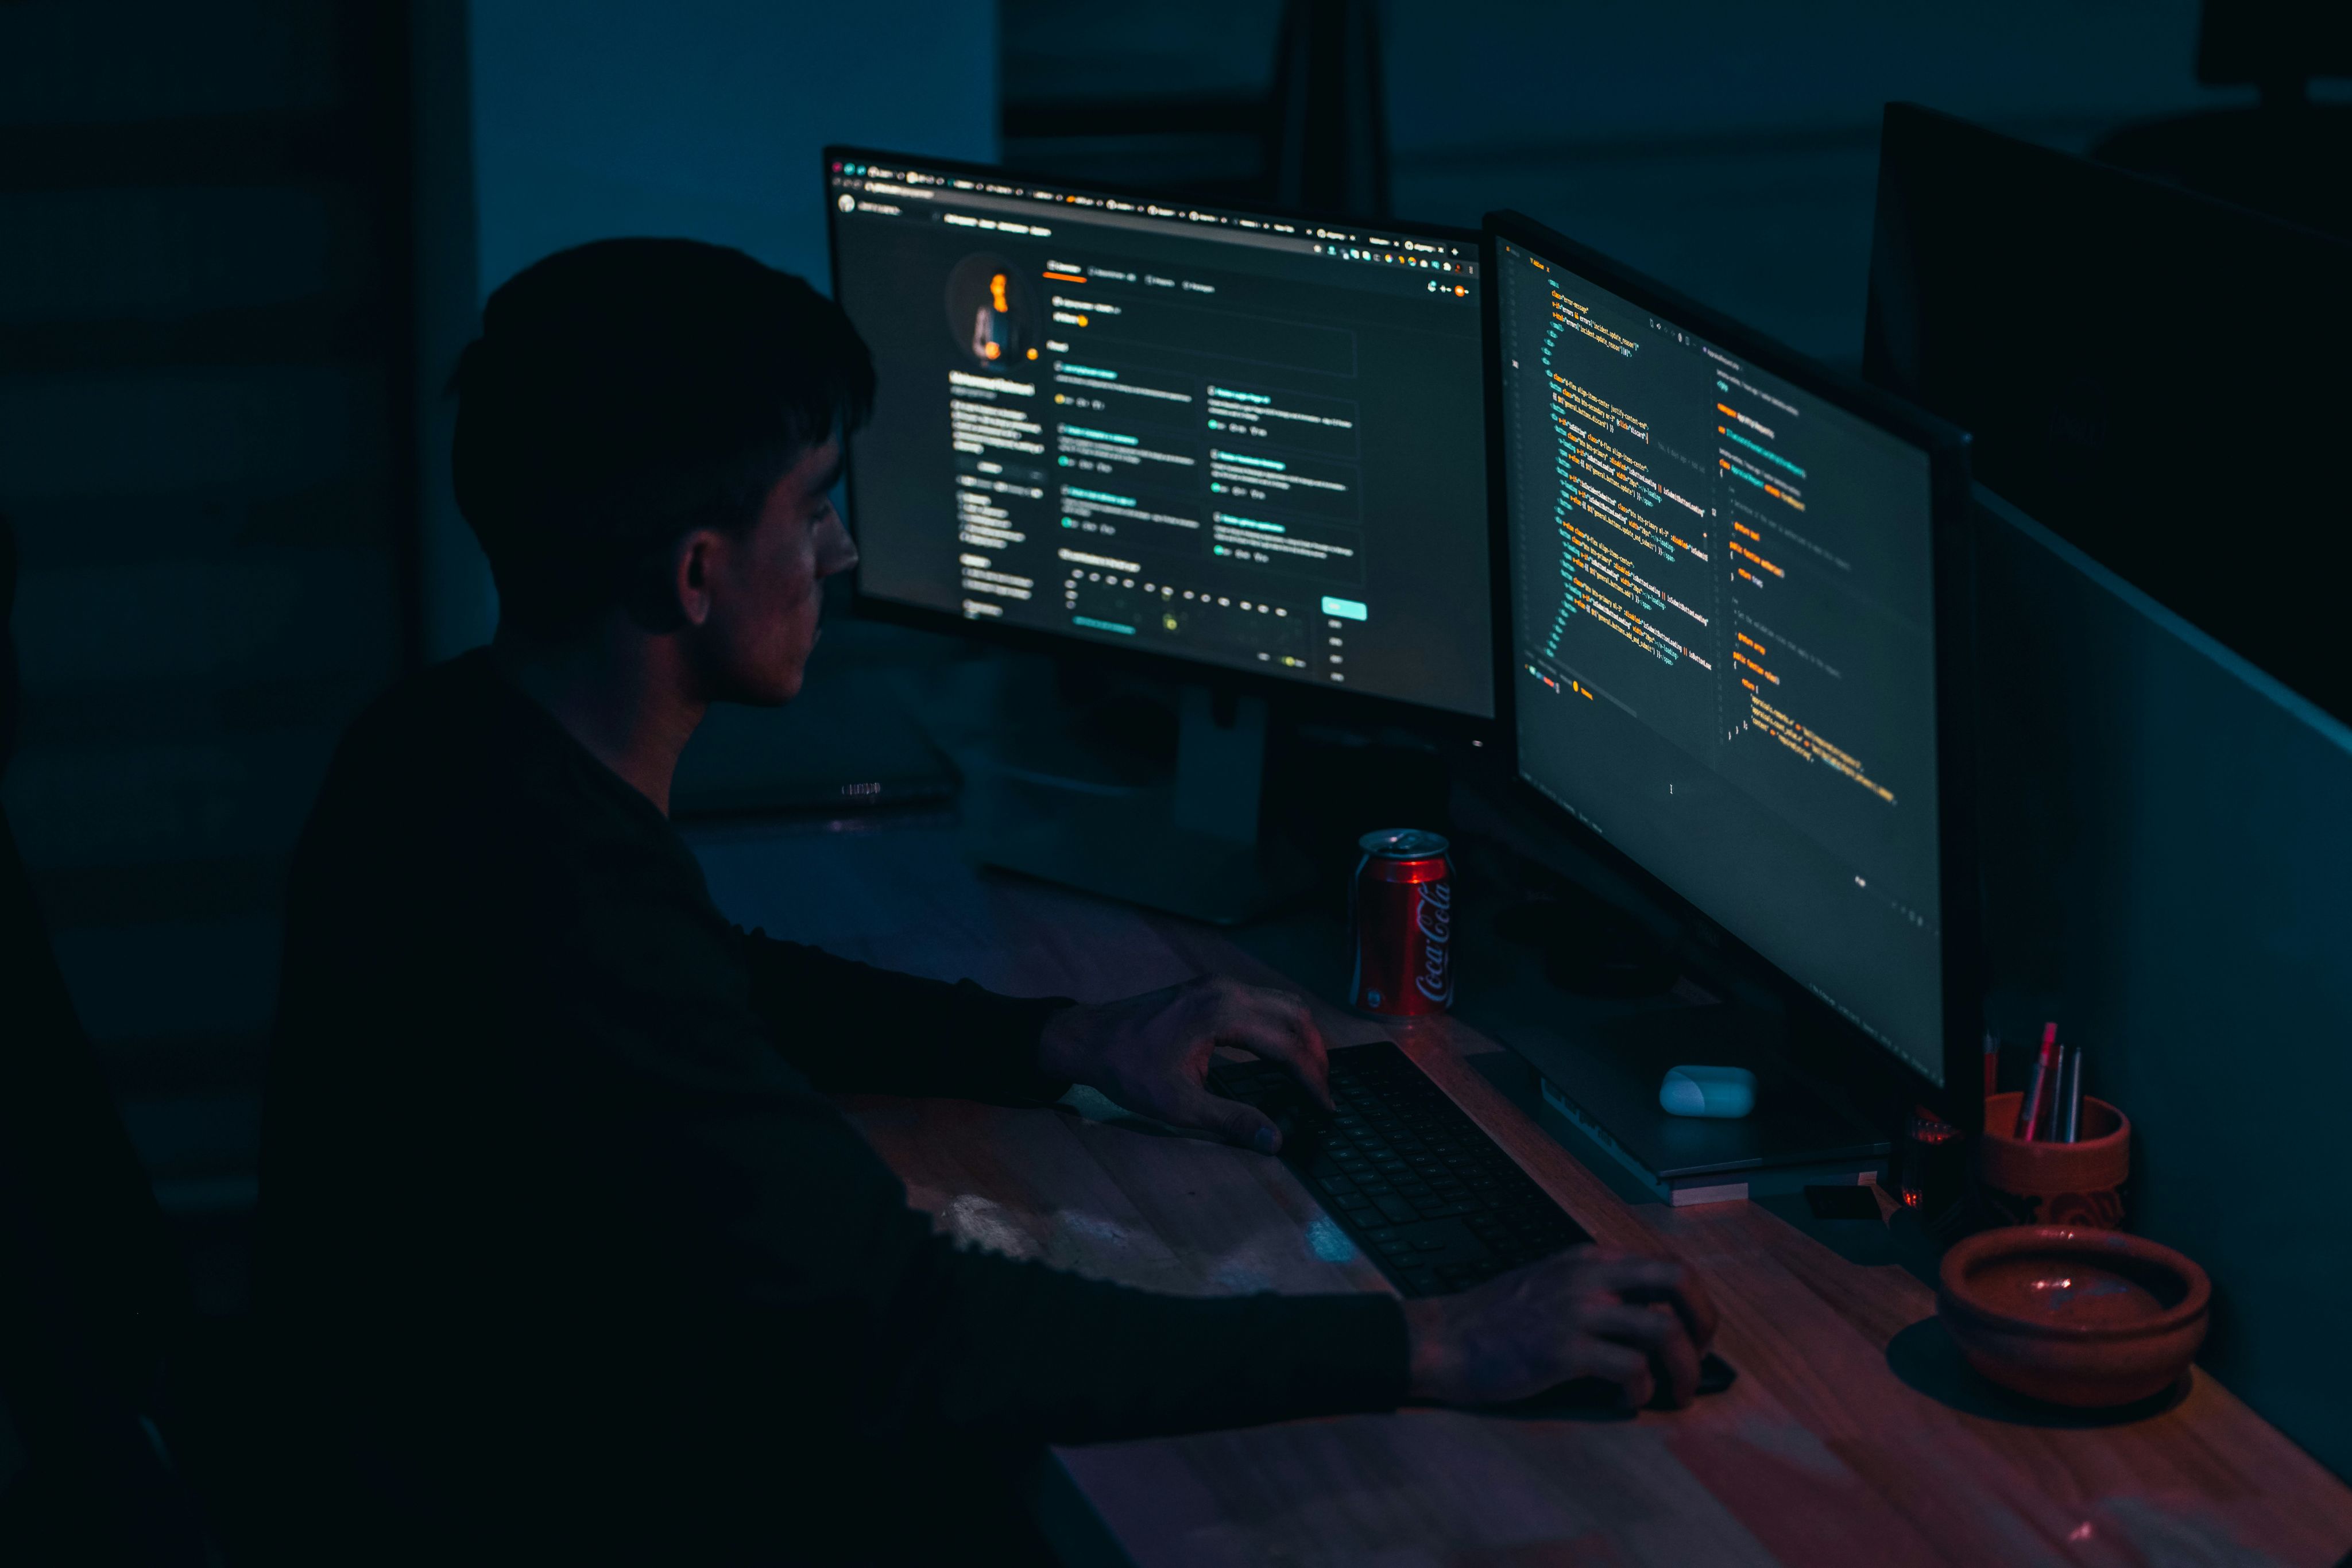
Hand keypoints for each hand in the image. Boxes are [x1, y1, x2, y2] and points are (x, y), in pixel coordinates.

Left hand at [1037, 975, 1329, 1151]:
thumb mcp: (1178, 1105)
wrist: (1088, 1038)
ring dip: (1302, 1037)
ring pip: (1282, 1002)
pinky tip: (1282, 1051)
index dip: (1312, 1078)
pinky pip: (1263, 1000)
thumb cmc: (1128, 1071)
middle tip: (1325, 1092)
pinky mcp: (1210, 988)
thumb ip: (1231, 1121)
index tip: (1327, 1106)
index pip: (1286, 1045)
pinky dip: (1282, 1025)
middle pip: (1294, 1016)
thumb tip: (1276, 1140)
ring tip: (1311, 1074)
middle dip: (1316, 1055)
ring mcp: (1218, 984)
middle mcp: (1226, 990)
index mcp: (1222, 1014)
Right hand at [1402, 1246, 1719, 1409]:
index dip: (1695, 1300)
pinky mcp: (1565, 1351)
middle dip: (1704, 1322)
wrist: (1445, 1339)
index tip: (1695, 1333)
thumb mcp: (1550, 1283)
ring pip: (1663, 1330)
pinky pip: (1629, 1369)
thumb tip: (1646, 1319)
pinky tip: (1625, 1402)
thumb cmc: (1495, 1320)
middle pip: (1678, 1280)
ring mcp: (1578, 1311)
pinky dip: (1640, 1392)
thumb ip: (1594, 1288)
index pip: (1666, 1263)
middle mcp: (1590, 1277)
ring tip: (1674, 1395)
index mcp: (1590, 1259)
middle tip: (1700, 1357)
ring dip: (1683, 1369)